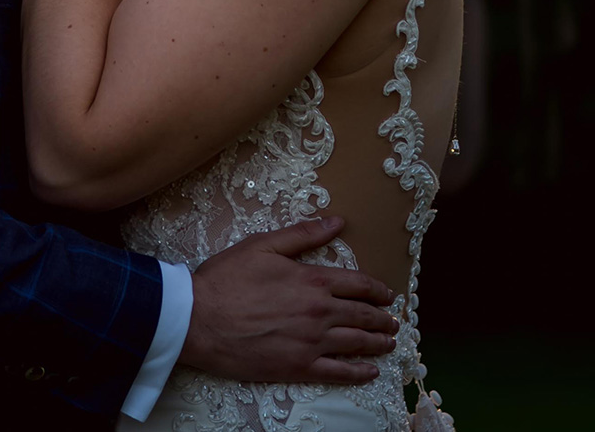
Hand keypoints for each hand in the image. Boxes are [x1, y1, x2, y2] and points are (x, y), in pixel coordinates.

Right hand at [182, 214, 397, 385]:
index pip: (357, 284)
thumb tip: (336, 221)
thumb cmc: (228, 278)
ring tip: (390, 343)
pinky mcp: (299, 368)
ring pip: (356, 343)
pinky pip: (338, 373)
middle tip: (394, 322)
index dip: (377, 290)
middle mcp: (319, 312)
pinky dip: (359, 373)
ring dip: (377, 343)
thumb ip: (303, 234)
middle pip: (362, 315)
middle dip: (382, 318)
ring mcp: (311, 343)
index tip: (389, 295)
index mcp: (313, 280)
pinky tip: (370, 372)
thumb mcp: (264, 245)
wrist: (201, 319)